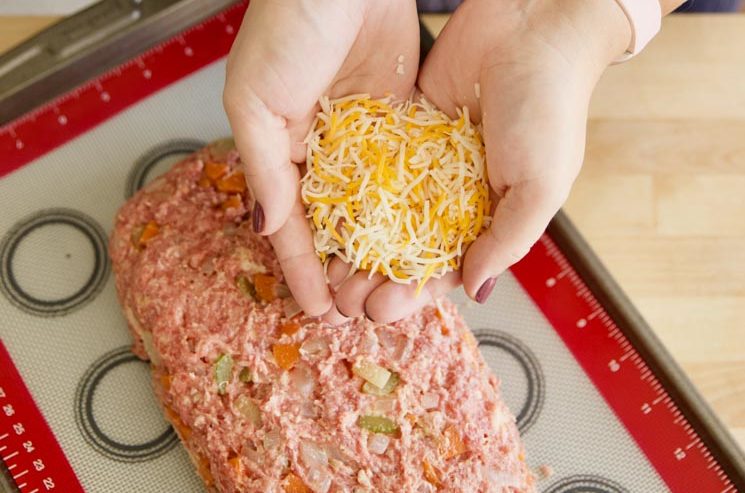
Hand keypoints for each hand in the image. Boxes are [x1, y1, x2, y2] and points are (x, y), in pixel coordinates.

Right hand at [223, 0, 419, 316]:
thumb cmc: (286, 25)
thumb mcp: (255, 100)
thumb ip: (263, 167)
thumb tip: (265, 225)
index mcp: (279, 149)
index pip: (292, 223)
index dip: (303, 267)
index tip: (318, 308)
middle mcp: (321, 151)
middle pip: (333, 225)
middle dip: (344, 268)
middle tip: (360, 310)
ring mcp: (361, 141)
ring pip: (370, 209)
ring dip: (378, 250)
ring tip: (391, 290)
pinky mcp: (398, 122)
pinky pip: (402, 176)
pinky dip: (409, 210)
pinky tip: (419, 243)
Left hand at [330, 0, 630, 322]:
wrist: (531, 28)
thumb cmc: (550, 108)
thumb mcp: (540, 186)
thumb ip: (508, 241)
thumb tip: (474, 290)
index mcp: (491, 215)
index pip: (446, 268)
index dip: (412, 294)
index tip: (381, 312)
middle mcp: (455, 196)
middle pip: (407, 249)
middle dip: (377, 278)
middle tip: (347, 297)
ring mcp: (427, 165)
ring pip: (384, 216)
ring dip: (358, 245)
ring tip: (330, 269)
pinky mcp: (405, 132)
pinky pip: (374, 170)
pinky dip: (354, 195)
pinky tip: (329, 216)